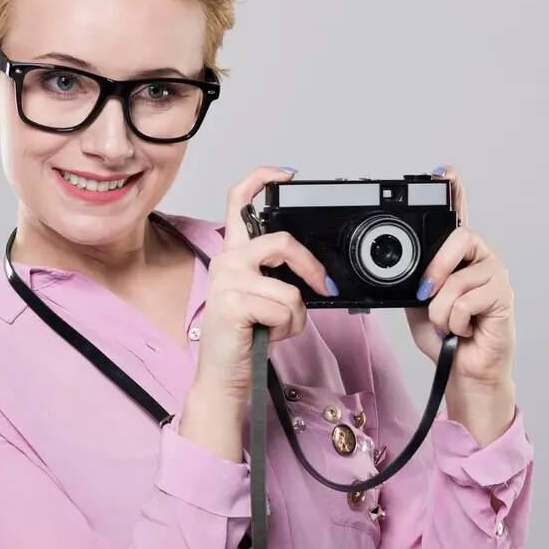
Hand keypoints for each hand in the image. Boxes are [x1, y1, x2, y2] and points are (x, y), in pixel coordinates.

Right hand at [178, 166, 334, 459]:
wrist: (225, 374)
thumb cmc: (246, 336)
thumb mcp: (263, 296)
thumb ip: (277, 273)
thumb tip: (312, 268)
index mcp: (233, 254)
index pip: (239, 200)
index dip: (263, 178)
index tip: (288, 175)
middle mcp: (227, 261)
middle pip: (282, 242)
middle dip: (311, 268)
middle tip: (322, 288)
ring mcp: (228, 281)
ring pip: (290, 288)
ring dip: (295, 316)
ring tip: (278, 327)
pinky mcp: (235, 303)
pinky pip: (285, 309)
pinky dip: (287, 329)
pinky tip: (268, 335)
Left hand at [405, 166, 516, 440]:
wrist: (464, 372)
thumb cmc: (445, 337)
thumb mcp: (419, 303)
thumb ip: (414, 279)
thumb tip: (403, 268)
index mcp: (459, 257)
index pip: (458, 216)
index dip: (454, 192)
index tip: (445, 172)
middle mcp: (481, 258)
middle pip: (457, 238)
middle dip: (434, 271)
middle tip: (427, 296)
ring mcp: (495, 275)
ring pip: (454, 281)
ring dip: (441, 313)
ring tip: (450, 324)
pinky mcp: (503, 296)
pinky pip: (464, 302)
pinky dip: (454, 324)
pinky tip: (465, 330)